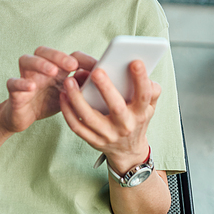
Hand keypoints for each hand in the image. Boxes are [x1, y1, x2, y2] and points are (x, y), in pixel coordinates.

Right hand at [0, 47, 94, 133]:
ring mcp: (25, 77)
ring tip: (52, 71)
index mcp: (54, 68)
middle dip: (58, 55)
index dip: (81, 59)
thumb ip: (79, 86)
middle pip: (43, 51)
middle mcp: (38, 68)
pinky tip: (31, 86)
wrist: (22, 118)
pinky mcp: (14, 91)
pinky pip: (13, 83)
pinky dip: (21, 83)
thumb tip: (95, 75)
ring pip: (26, 60)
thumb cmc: (46, 101)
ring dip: (40, 64)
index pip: (66, 56)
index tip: (96, 66)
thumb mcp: (67, 95)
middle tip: (72, 65)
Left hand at [60, 56, 160, 173]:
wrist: (128, 151)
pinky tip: (63, 96)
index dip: (141, 79)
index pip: (143, 95)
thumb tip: (143, 69)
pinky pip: (77, 127)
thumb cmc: (137, 119)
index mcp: (141, 113)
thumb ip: (151, 89)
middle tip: (96, 71)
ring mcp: (108, 135)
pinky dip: (68, 112)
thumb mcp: (149, 107)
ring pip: (90, 117)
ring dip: (77, 99)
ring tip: (69, 80)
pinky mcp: (94, 141)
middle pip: (116, 107)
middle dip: (106, 88)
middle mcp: (125, 125)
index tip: (134, 61)